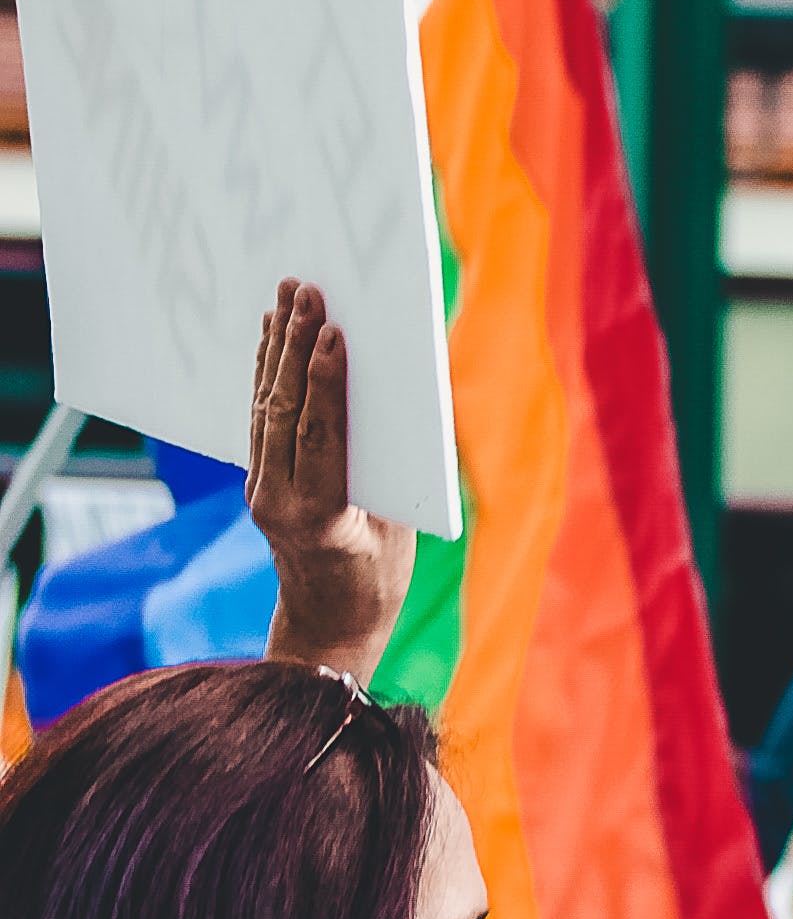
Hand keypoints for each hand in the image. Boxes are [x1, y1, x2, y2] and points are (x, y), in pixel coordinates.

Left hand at [251, 279, 416, 682]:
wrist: (328, 625)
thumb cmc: (379, 579)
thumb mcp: (399, 525)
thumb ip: (392, 466)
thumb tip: (407, 400)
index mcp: (320, 515)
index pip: (319, 434)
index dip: (324, 380)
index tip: (333, 331)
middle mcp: (276, 499)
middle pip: (283, 409)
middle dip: (294, 346)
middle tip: (306, 293)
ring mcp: (259, 490)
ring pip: (264, 407)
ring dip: (276, 349)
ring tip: (287, 299)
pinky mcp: (258, 481)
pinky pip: (260, 420)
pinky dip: (268, 375)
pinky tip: (271, 339)